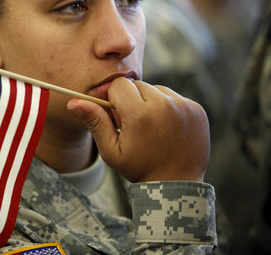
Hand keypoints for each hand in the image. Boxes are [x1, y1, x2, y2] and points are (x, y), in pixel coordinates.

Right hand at [67, 78, 209, 182]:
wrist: (177, 184)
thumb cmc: (139, 168)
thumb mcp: (111, 150)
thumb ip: (95, 122)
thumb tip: (74, 102)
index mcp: (139, 115)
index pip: (119, 86)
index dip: (113, 98)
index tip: (115, 113)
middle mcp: (163, 105)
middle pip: (137, 85)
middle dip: (131, 100)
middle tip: (133, 123)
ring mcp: (183, 106)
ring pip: (157, 90)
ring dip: (150, 102)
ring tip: (151, 126)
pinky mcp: (196, 109)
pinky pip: (175, 97)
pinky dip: (168, 107)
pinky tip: (166, 127)